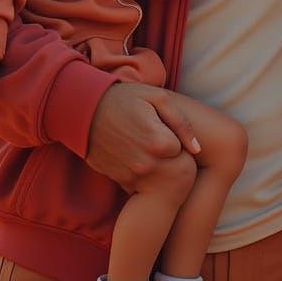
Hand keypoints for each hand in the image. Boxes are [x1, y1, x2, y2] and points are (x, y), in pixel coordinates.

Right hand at [85, 82, 201, 190]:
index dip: (173, 137)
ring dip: (151, 162)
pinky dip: (138, 170)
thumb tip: (197, 149)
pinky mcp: (118, 179)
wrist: (85, 110)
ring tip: (138, 141)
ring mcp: (130, 175)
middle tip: (149, 133)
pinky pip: (138, 182)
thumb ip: (181, 123)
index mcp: (159, 143)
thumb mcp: (158, 98)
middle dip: (164, 152)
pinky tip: (129, 152)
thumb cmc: (125, 99)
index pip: (181, 150)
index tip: (160, 127)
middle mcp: (146, 164)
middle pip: (169, 165)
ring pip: (155, 176)